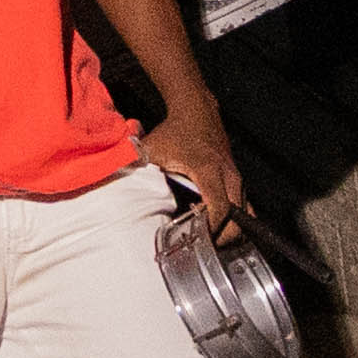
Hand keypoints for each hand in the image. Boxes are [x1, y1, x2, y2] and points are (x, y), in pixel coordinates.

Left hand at [136, 104, 251, 239]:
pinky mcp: (239, 181)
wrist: (197, 111)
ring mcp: (238, 179)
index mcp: (209, 171)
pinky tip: (213, 224)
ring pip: (245, 216)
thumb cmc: (175, 131)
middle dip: (223, 238)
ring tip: (207, 238)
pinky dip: (233, 221)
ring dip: (229, 231)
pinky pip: (244, 208)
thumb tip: (112, 176)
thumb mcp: (153, 147)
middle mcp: (229, 176)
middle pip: (239, 220)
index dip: (211, 230)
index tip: (197, 240)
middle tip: (202, 246)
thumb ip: (136, 163)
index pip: (220, 209)